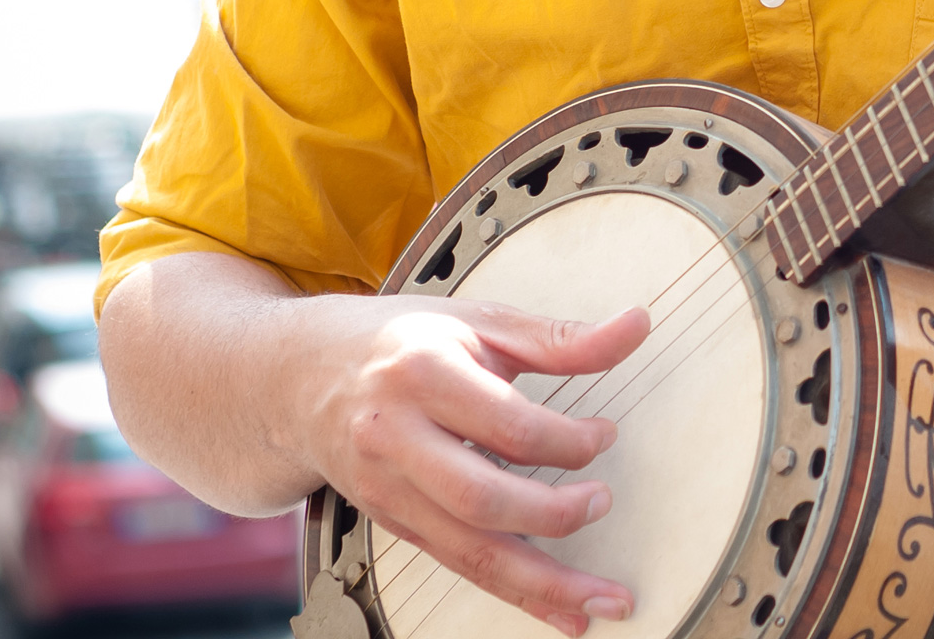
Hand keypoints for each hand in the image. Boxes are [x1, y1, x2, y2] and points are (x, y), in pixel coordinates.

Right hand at [283, 294, 651, 636]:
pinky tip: (561, 613)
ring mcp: (388, 489)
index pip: (508, 425)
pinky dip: (516, 595)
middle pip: (482, 499)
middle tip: (602, 501)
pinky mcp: (393, 523)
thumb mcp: (478, 322)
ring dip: (544, 586)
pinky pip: (459, 567)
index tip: (603, 435)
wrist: (297, 376)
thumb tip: (636, 327)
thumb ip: (560, 338)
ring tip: (604, 601)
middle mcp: (396, 438)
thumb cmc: (398, 342)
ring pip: (470, 551)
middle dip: (554, 514)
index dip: (568, 441)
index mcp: (422, 374)